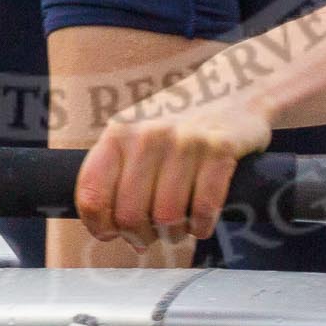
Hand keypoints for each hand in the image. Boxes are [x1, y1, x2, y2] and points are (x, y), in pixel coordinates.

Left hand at [72, 56, 273, 248]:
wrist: (233, 88)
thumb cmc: (177, 124)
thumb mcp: (136, 134)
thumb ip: (117, 173)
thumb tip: (107, 228)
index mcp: (119, 132)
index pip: (92, 194)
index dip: (99, 225)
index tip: (111, 233)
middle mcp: (148, 134)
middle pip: (130, 215)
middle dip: (140, 236)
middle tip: (151, 236)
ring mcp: (185, 140)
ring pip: (167, 217)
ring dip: (173, 234)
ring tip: (178, 227)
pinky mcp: (219, 148)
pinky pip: (203, 209)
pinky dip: (201, 227)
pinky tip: (200, 222)